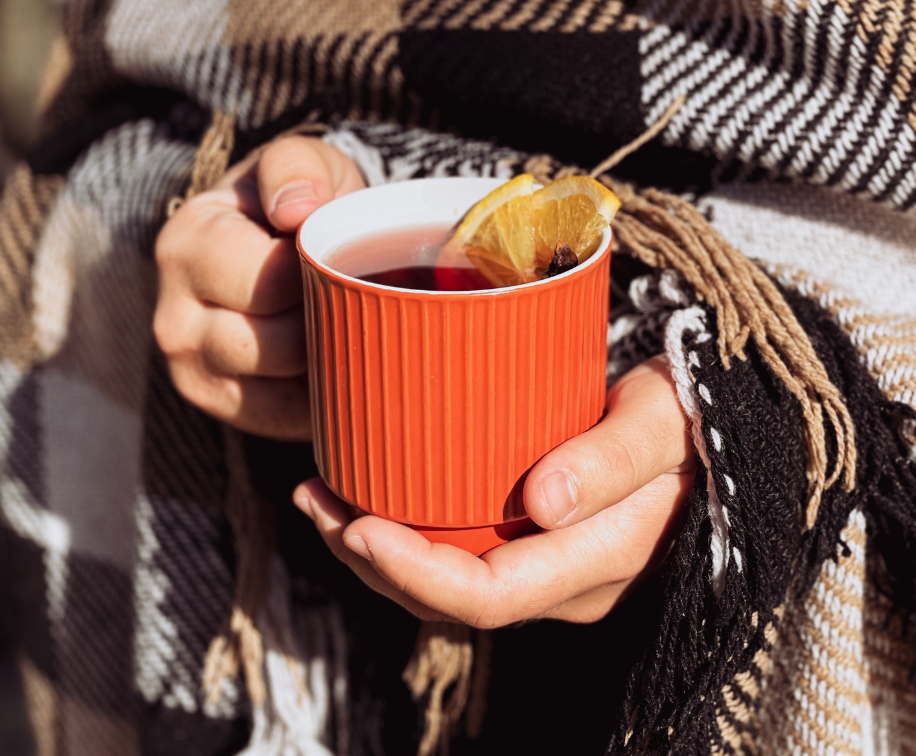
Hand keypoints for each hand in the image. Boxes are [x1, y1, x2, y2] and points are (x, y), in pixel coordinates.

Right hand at [154, 136, 364, 437]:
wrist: (278, 247)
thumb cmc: (293, 204)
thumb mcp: (298, 163)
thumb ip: (297, 168)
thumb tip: (297, 209)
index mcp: (187, 247)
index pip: (272, 282)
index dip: (323, 273)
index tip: (340, 254)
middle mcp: (173, 319)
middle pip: (278, 344)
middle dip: (328, 320)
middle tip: (351, 293)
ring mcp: (192, 372)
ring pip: (284, 387)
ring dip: (328, 357)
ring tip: (342, 321)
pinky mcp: (221, 408)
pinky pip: (288, 419)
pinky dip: (323, 393)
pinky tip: (332, 356)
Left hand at [294, 357, 694, 623]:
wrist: (701, 424)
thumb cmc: (683, 415)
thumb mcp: (660, 423)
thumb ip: (613, 462)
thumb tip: (543, 504)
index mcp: (599, 561)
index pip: (492, 596)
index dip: (415, 573)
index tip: (356, 524)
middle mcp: (565, 582)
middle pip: (450, 600)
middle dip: (371, 560)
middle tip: (314, 498)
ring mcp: (546, 568)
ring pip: (445, 583)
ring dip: (373, 549)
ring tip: (319, 495)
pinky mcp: (532, 542)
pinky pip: (458, 553)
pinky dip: (404, 530)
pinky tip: (366, 494)